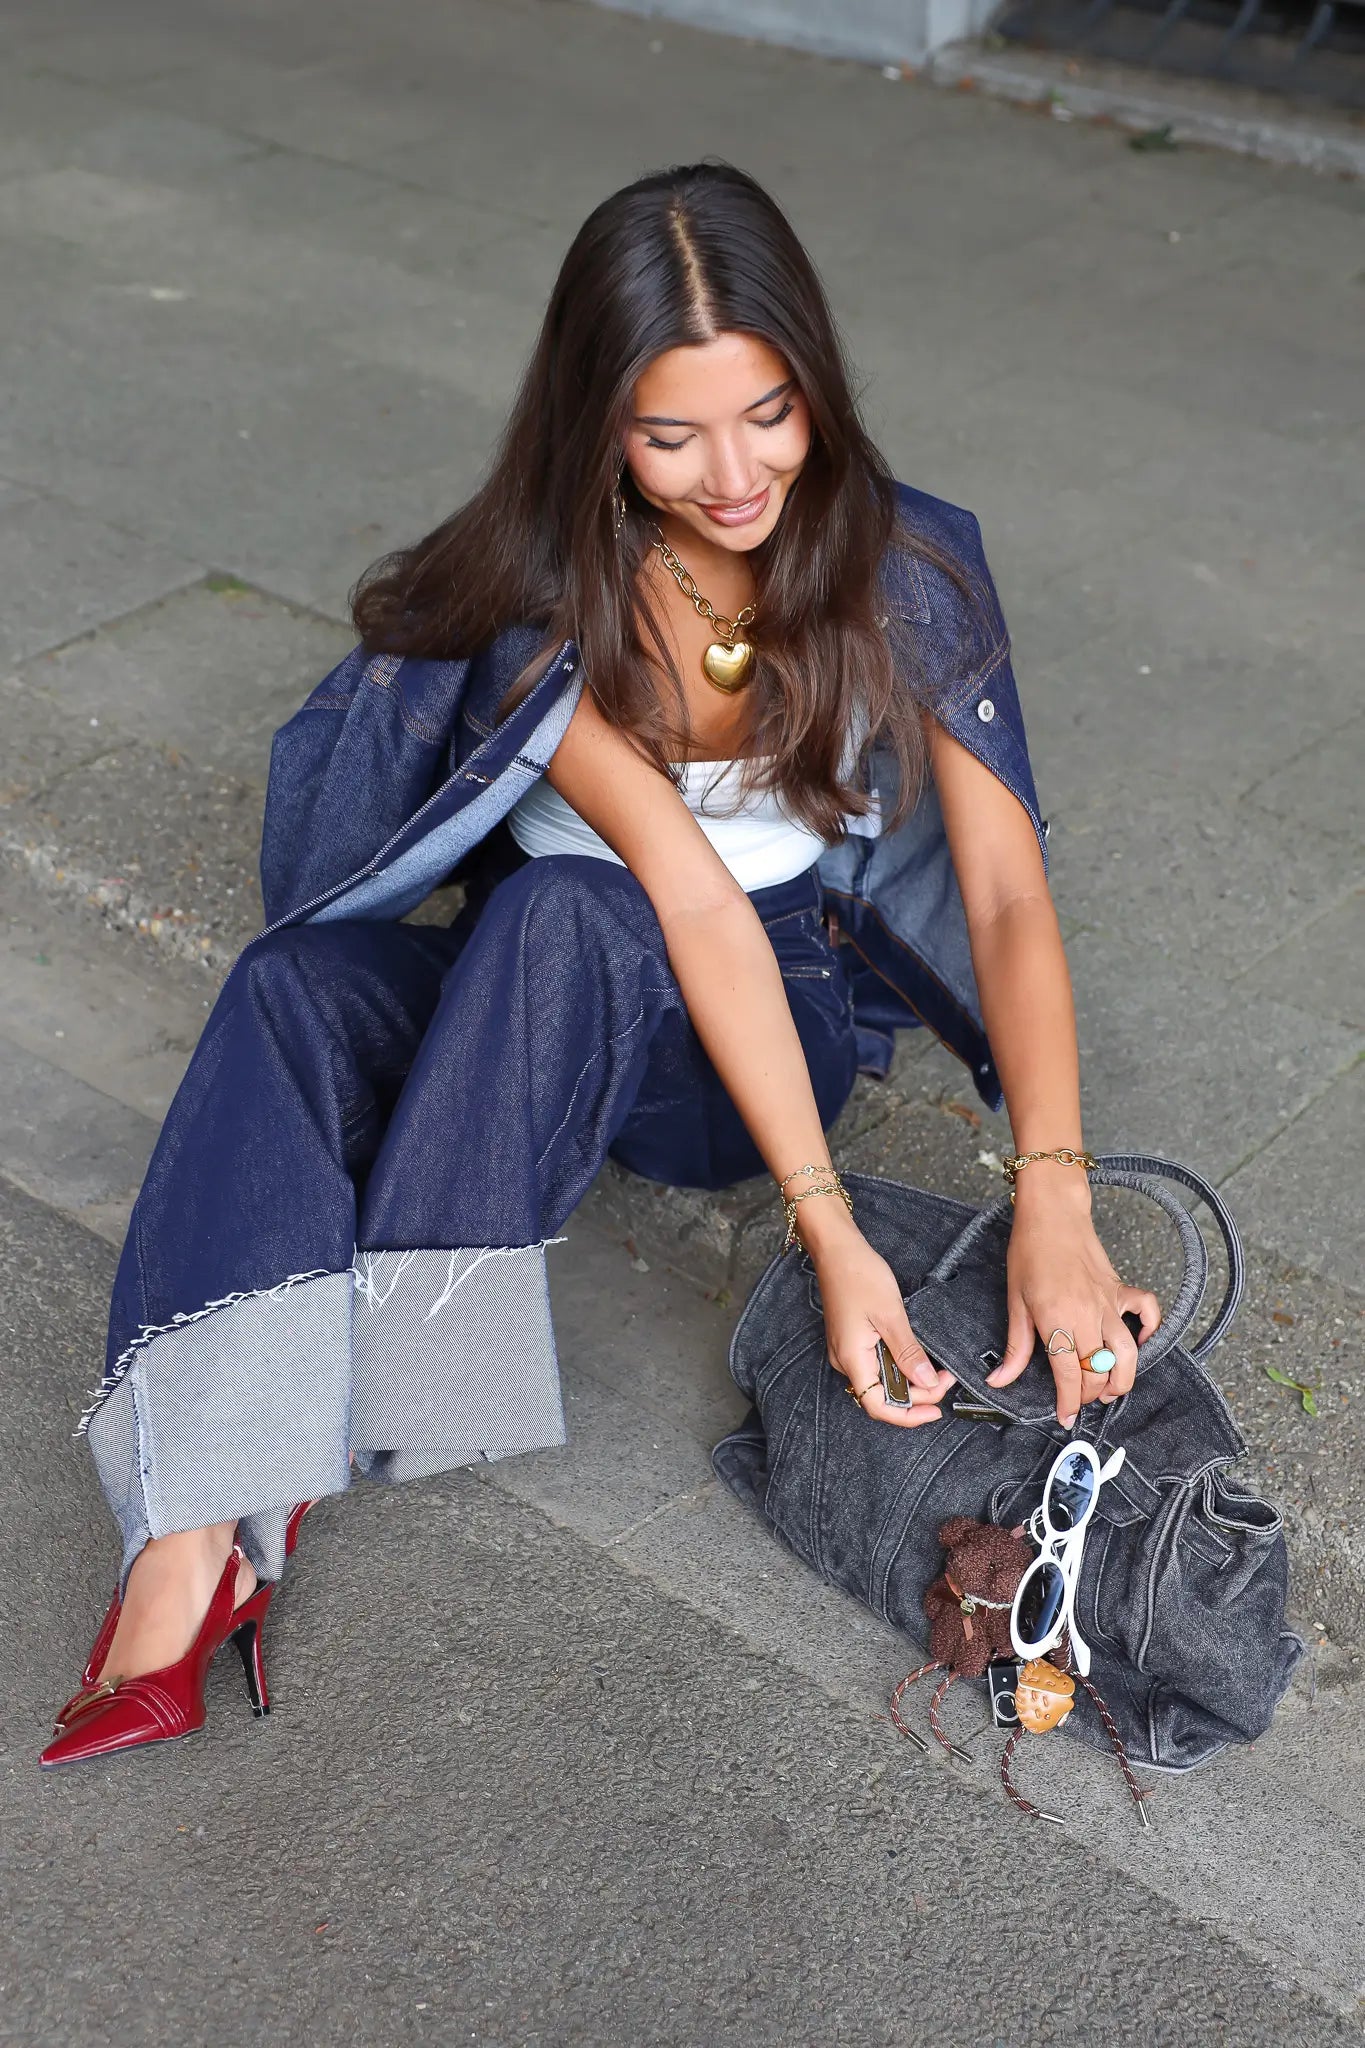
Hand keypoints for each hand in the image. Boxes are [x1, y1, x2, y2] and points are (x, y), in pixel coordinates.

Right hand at [802, 1205, 955, 1428]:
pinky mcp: (853, 1340)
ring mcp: (848, 1350)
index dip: (908, 1416)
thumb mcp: (891, 1315)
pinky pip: (877, 1365)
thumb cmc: (859, 1275)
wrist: (836, 1249)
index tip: (936, 1410)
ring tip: (937, 1370)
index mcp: (852, 1359)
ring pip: (881, 1382)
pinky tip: (917, 1358)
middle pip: (882, 1397)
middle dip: (917, 1395)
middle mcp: (846, 1361)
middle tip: (946, 1379)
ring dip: (909, 1381)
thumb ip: (909, 1353)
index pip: (878, 1407)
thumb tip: (927, 1384)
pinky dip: (900, 1367)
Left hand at [985, 1177, 1160, 1425]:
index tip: (1063, 1417)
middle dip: (1089, 1395)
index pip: (1069, 1375)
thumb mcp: (1014, 1301)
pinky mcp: (1120, 1289)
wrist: (1052, 1213)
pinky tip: (1139, 1342)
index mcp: (1057, 1320)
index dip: (1067, 1403)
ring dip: (1122, 1378)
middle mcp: (1087, 1315)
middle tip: (1077, 1401)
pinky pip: (1146, 1311)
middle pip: (1098, 1371)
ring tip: (1110, 1390)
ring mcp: (1108, 1302)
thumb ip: (1014, 1346)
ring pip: (1127, 1352)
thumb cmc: (1029, 1252)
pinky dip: (1149, 1330)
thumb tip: (1000, 1380)